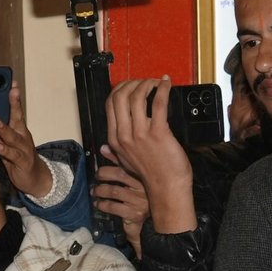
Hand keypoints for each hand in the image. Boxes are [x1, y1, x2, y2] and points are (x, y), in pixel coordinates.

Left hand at [0, 86, 52, 198]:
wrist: (35, 178)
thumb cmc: (20, 159)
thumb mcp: (9, 143)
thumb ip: (1, 133)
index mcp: (20, 130)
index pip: (17, 111)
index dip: (14, 98)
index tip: (12, 84)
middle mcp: (23, 137)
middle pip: (18, 119)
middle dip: (14, 105)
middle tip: (8, 93)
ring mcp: (24, 149)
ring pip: (13, 137)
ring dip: (4, 128)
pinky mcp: (22, 161)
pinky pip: (12, 154)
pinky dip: (4, 149)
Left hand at [90, 154, 148, 258]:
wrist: (151, 223)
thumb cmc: (140, 199)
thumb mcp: (132, 179)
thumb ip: (120, 162)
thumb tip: (104, 148)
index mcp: (143, 176)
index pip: (126, 164)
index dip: (112, 160)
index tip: (101, 161)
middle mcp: (143, 187)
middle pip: (120, 175)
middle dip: (104, 174)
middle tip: (97, 177)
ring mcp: (139, 201)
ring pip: (114, 191)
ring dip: (100, 191)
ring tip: (94, 192)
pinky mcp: (134, 214)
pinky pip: (114, 207)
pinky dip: (103, 204)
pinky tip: (99, 204)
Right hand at [105, 78, 196, 233]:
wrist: (167, 188)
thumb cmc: (153, 176)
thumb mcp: (126, 164)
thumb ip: (114, 152)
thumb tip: (103, 148)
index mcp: (115, 140)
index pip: (110, 104)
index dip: (121, 89)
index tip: (132, 86)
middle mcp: (125, 135)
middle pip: (120, 96)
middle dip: (133, 83)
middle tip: (145, 82)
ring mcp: (140, 134)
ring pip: (137, 96)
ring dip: (147, 84)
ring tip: (156, 83)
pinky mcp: (158, 133)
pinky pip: (158, 103)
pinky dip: (162, 89)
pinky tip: (166, 85)